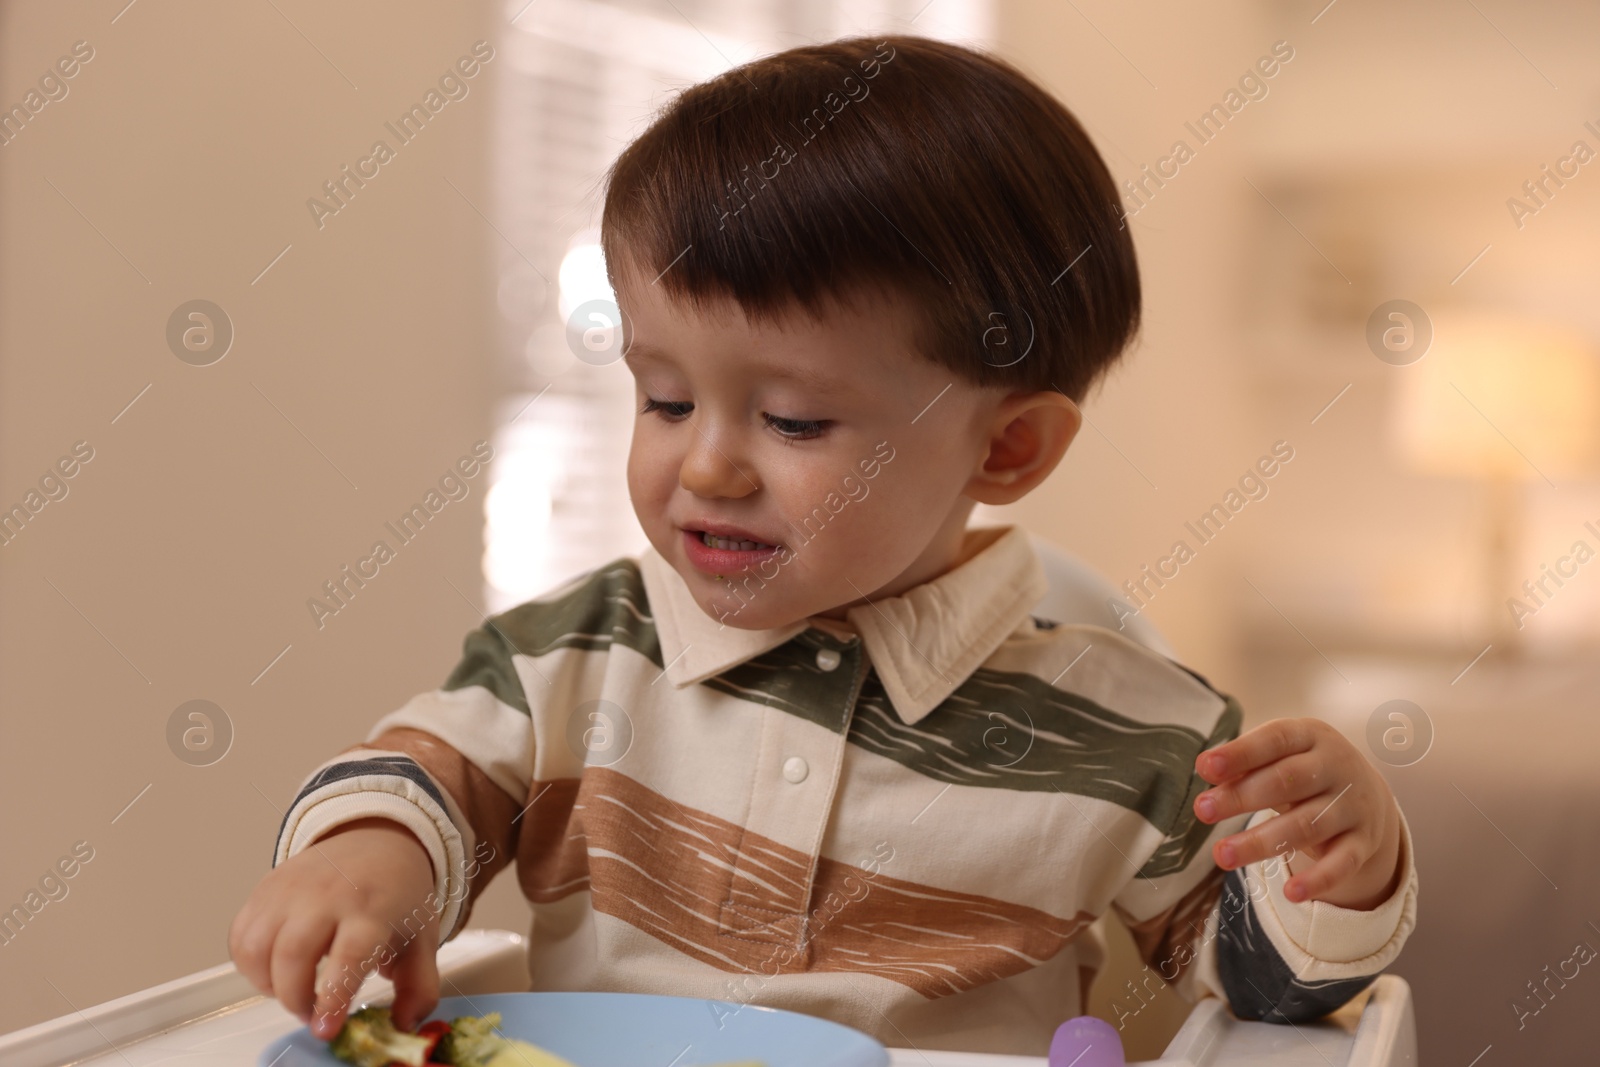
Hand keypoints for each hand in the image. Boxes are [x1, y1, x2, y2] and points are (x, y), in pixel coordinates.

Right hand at [228, 817, 440, 1038]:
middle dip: (295, 999)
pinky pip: (240, 937)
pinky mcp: (265, 888)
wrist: (377, 839)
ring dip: (267, 985)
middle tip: (311, 1013)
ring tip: (294, 989)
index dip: (333, 996)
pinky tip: (275, 970)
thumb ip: (419, 987)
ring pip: (257, 948)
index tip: (325, 1028)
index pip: (349, 955)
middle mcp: (327, 895)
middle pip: (293, 956)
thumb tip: (403, 1024)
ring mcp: (290, 890)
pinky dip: (248, 966)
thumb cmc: (397, 895)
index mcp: (372, 908)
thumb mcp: (422, 938)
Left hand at [1192, 717, 1401, 910]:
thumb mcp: (1279, 757)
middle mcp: (1337, 767)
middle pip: (1288, 782)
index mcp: (1311, 736)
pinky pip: (1342, 864)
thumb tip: (1207, 771)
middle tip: (1202, 810)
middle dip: (1242, 797)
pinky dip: (1319, 880)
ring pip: (1307, 825)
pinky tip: (1290, 893)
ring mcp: (1353, 806)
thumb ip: (1246, 764)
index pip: (1275, 740)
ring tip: (1222, 855)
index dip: (1240, 754)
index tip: (1204, 768)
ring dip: (1261, 842)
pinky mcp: (1362, 843)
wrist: (1367, 794)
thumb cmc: (1303, 769)